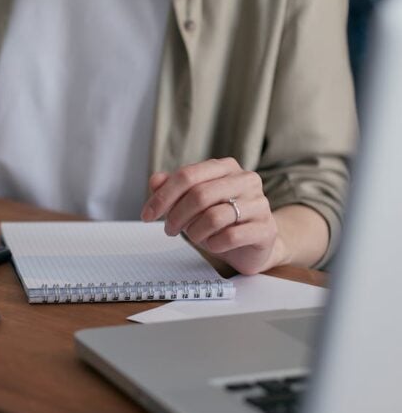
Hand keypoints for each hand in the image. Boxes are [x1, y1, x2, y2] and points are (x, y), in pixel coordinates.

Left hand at [141, 158, 286, 274]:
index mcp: (225, 168)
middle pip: (199, 195)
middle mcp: (246, 180)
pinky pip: (231, 236)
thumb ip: (173, 189)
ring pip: (214, 217)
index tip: (146, 215)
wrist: (252, 245)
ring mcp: (259, 203)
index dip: (162, 196)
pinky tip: (213, 244)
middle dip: (176, 216)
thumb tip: (155, 180)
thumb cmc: (219, 221)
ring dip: (195, 232)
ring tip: (195, 237)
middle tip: (169, 230)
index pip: (187, 176)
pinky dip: (214, 244)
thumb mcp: (191, 204)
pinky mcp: (266, 229)